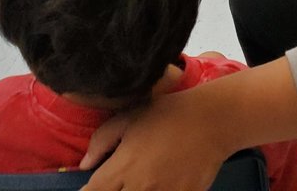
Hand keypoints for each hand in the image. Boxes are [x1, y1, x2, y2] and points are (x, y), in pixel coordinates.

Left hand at [82, 91, 224, 190]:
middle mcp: (140, 186)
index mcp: (123, 165)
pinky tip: (161, 183)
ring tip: (142, 181)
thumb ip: (102, 139)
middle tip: (117, 185)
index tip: (91, 189)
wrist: (211, 120)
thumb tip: (85, 164)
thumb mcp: (131, 116)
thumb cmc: (168, 114)